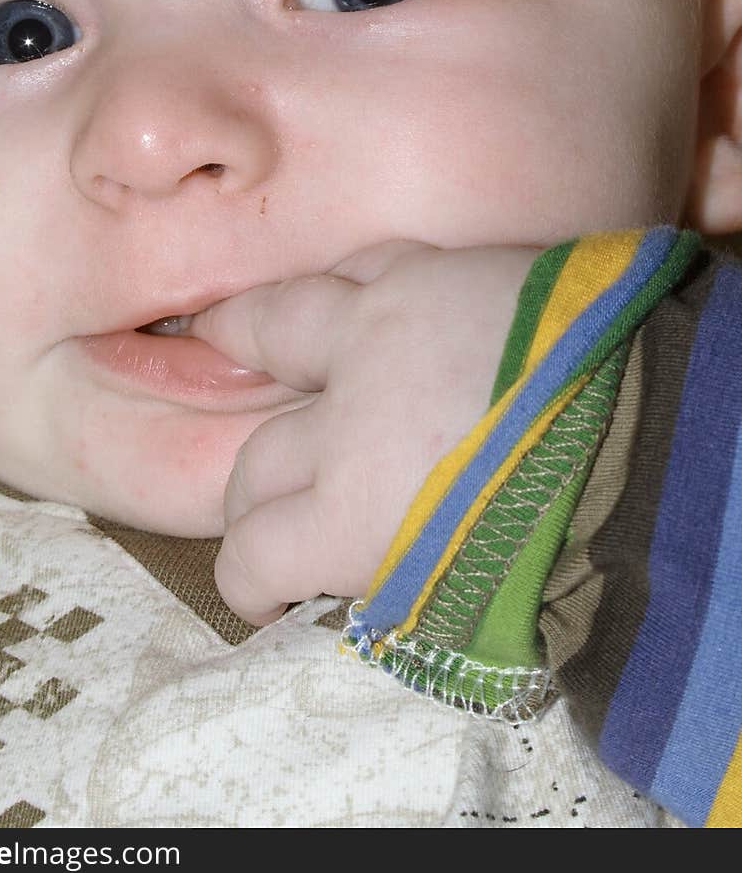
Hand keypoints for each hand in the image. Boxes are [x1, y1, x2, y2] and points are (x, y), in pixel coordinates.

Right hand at [189, 240, 539, 624]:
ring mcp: (382, 332)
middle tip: (257, 507)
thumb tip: (379, 595)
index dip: (245, 583)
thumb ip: (405, 592)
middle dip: (249, 494)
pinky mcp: (434, 272)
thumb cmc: (570, 534)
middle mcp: (344, 418)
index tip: (261, 597)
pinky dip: (340, 288)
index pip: (253, 554)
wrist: (651, 426)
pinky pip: (362, 267)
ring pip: (278, 324)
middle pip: (258, 458)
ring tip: (221, 335)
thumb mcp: (476, 605)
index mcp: (350, 517)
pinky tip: (338, 293)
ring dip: (244, 338)